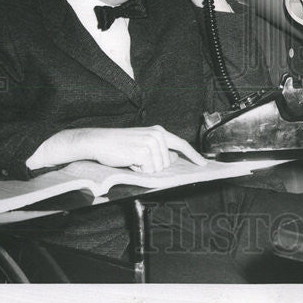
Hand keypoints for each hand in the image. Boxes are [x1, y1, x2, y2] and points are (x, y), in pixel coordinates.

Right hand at [27, 125, 206, 172]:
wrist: (99, 141)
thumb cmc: (120, 145)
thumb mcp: (143, 144)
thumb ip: (160, 150)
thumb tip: (173, 158)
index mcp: (159, 131)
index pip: (181, 144)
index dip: (194, 155)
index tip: (203, 164)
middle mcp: (158, 135)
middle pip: (167, 163)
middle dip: (152, 166)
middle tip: (136, 158)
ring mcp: (151, 143)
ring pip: (158, 169)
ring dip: (145, 168)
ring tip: (132, 158)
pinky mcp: (143, 152)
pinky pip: (148, 170)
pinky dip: (138, 170)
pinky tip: (129, 161)